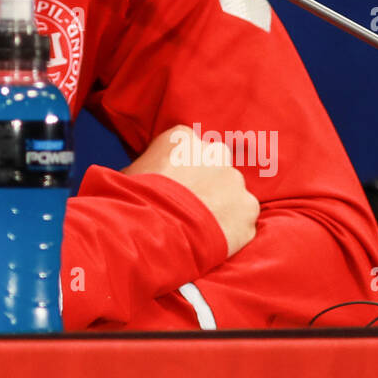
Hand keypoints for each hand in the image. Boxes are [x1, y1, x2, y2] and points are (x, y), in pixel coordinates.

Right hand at [123, 124, 259, 256]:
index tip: (173, 187)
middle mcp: (214, 152)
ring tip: (200, 228)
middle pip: (214, 166)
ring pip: (231, 192)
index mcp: (182, 137)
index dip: (179, 170)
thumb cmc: (135, 200)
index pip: (186, 148)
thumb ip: (147, 168)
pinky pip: (243, 218)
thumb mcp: (129, 173)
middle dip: (206, 183)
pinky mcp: (248, 208)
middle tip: (189, 207)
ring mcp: (234, 180)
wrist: (155, 230)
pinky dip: (233, 229)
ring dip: (221, 206)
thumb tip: (141, 177)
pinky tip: (212, 240)